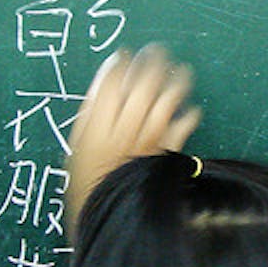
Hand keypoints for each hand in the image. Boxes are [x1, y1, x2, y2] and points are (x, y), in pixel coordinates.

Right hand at [65, 45, 201, 229]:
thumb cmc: (88, 184)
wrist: (111, 215)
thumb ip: (91, 118)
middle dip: (151, 62)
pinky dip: (190, 114)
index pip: (111, 81)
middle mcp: (125, 127)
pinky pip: (184, 125)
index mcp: (98, 125)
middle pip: (142, 83)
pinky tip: (190, 109)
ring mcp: (150, 138)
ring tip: (182, 71)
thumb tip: (106, 90)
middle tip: (157, 51)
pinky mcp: (168, 151)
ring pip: (168, 98)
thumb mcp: (77, 148)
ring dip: (177, 80)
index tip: (124, 55)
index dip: (119, 63)